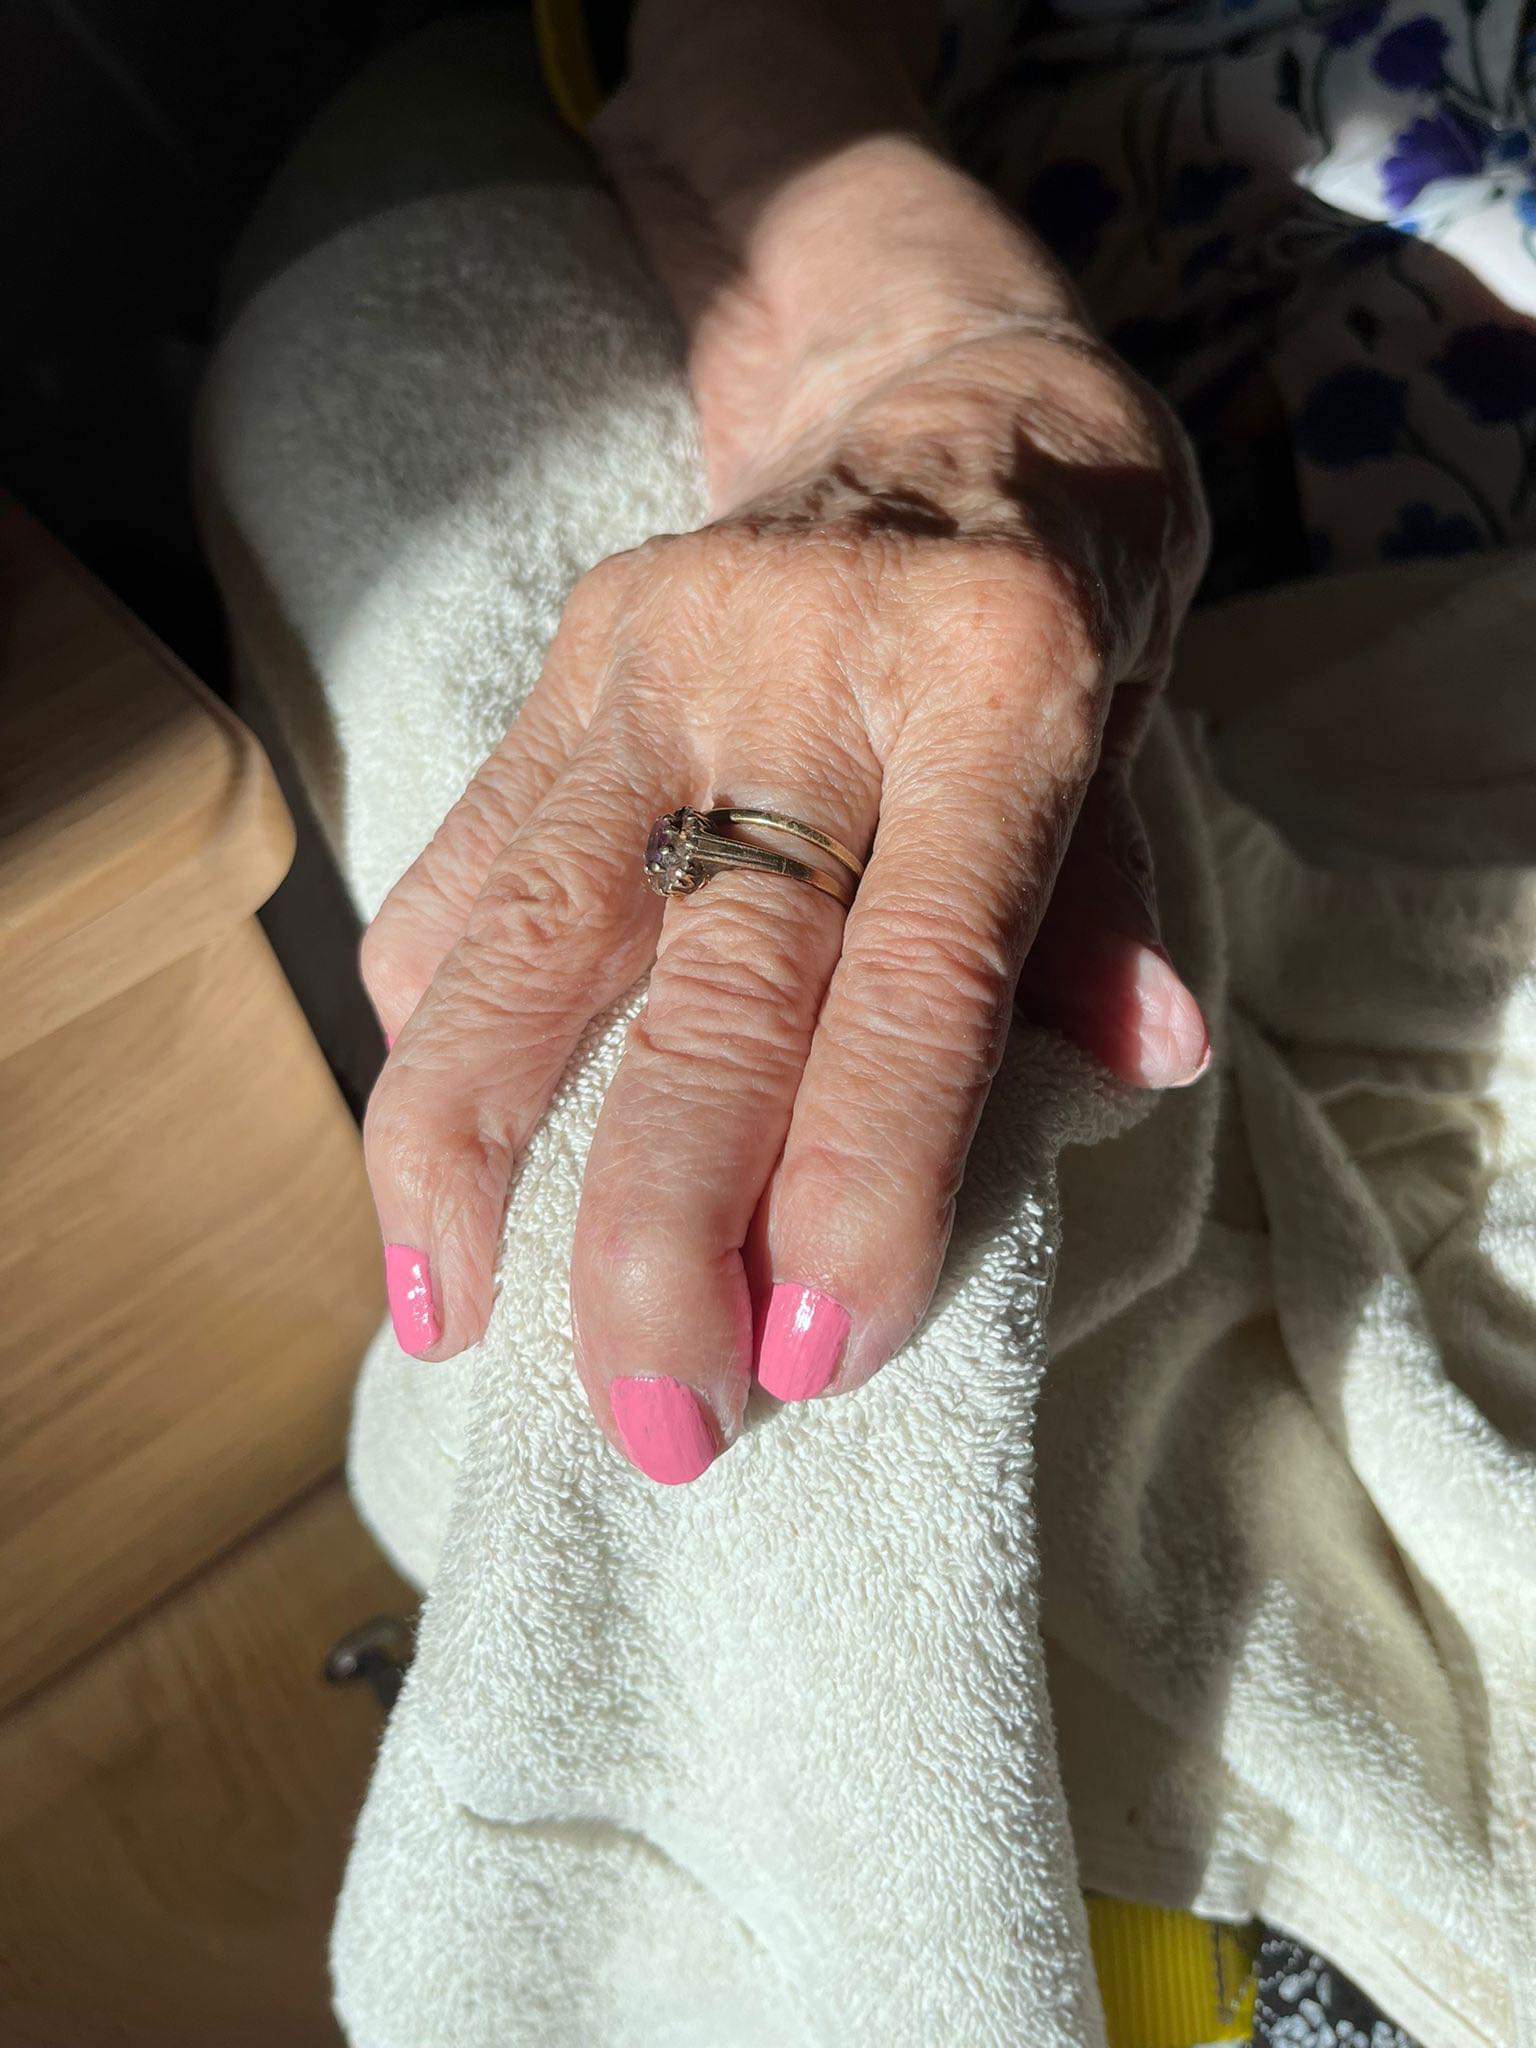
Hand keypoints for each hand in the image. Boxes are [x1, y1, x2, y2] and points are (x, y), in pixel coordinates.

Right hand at [361, 314, 1208, 1482]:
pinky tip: (434, 1150)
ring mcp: (649, 657)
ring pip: (514, 937)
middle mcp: (800, 666)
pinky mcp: (559, 668)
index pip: (919, 979)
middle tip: (659, 1419)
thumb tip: (1143, 1067)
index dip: (860, 1185)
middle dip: (656, 1236)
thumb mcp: (1138, 715)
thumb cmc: (1060, 577)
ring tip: (448, 1319)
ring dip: (463, 1156)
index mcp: (996, 682)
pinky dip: (433, 1025)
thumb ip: (1105, 897)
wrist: (930, 382)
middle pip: (702, 993)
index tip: (811, 1361)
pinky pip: (461, 868)